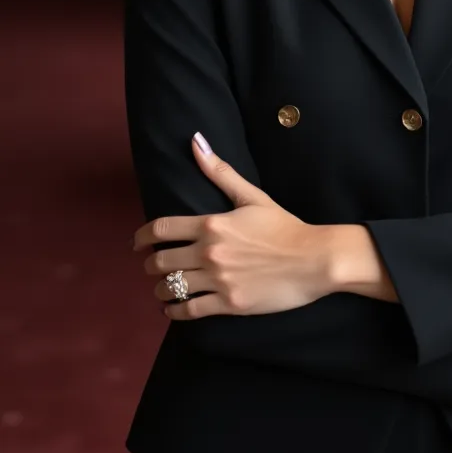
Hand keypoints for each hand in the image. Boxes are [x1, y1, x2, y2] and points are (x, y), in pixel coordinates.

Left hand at [131, 134, 333, 320]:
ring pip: (172, 287)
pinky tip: (172, 309)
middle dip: (151, 264)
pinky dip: (175, 311)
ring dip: (161, 288)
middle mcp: (210, 252)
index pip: (163, 229)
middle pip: (161, 261)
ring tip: (162, 288)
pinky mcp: (229, 304)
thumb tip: (195, 140)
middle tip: (152, 266)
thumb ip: (220, 171)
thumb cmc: (284, 227)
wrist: (312, 259)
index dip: (142, 236)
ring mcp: (218, 280)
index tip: (136, 243)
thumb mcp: (252, 196)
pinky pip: (190, 310)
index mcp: (212, 223)